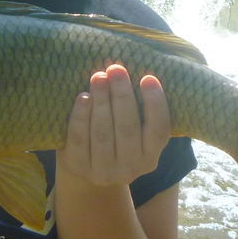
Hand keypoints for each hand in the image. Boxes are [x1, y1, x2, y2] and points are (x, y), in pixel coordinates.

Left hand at [59, 64, 170, 186]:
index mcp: (150, 157)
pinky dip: (81, 117)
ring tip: (98, 77)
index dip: (155, 104)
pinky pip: (79, 139)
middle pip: (128, 128)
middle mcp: (130, 168)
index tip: (149, 77)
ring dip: (101, 101)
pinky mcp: (78, 166)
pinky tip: (83, 97)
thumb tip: (139, 68)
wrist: (84, 169)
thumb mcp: (134, 133)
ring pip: (103, 133)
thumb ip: (140, 111)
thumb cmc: (115, 138)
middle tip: (116, 69)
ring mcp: (103, 171)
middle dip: (122, 95)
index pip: (159, 131)